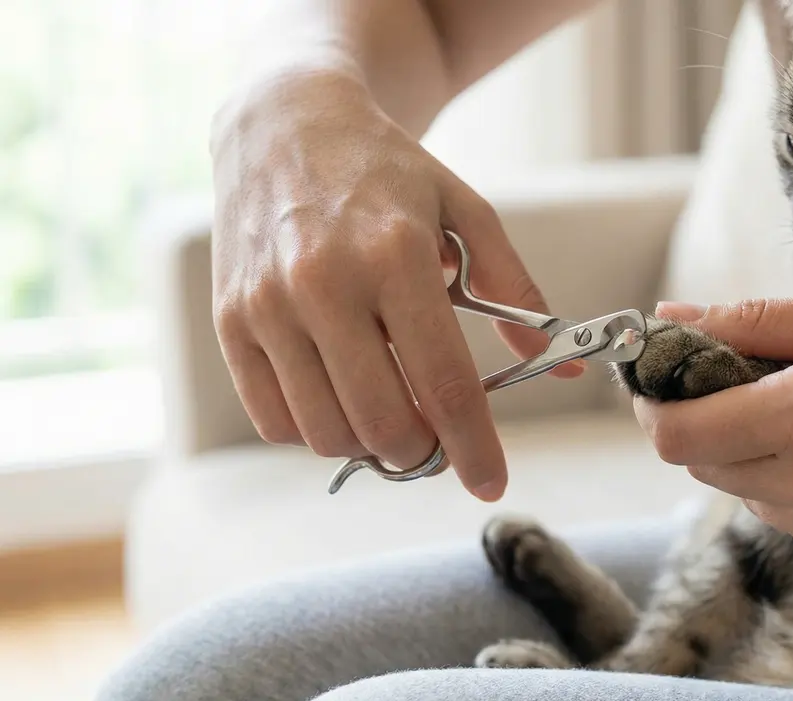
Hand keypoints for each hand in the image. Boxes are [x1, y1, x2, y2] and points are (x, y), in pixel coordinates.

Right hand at [209, 69, 580, 500]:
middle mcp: (323, 283)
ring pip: (327, 432)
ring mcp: (268, 305)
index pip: (444, 383)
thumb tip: (564, 367)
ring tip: (393, 410)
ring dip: (371, 444)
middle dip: (424, 454)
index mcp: (396, 256)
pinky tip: (341, 395)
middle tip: (440, 442)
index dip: (474, 448)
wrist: (284, 124)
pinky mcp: (229, 322)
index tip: (492, 484)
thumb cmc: (388, 174)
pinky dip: (316, 429)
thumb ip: (516, 292)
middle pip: (385, 422)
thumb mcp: (466, 213)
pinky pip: (273, 420)